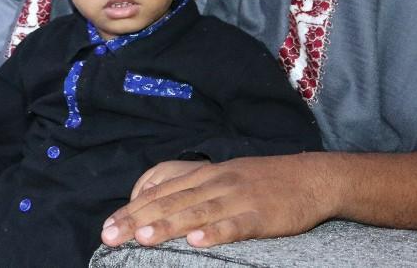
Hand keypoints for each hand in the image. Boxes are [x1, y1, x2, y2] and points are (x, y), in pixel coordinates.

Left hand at [102, 153, 335, 248]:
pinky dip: (215, 232)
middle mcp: (215, 183)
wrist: (310, 177)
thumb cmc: (261, 181)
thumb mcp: (222, 177)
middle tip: (109, 236)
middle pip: (170, 202)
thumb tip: (153, 202)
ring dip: (168, 226)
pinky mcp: (260, 215)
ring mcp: (237, 198)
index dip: (131, 210)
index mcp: (204, 175)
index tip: (107, 226)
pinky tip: (197, 241)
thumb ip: (190, 188)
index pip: (159, 193)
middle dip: (136, 220)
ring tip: (142, 238)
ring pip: (196, 212)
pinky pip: (235, 225)